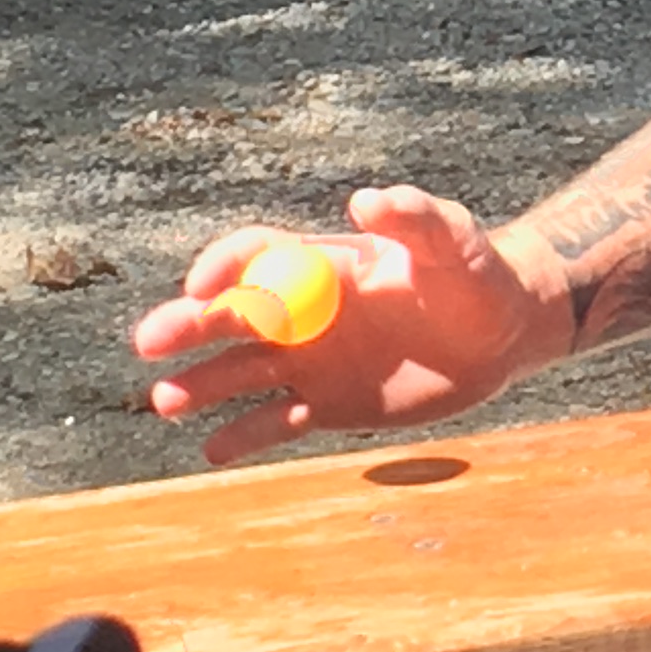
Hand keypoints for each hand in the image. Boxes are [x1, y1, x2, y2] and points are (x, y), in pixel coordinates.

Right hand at [133, 186, 568, 465]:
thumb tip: (367, 201)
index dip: (226, 268)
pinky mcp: (330, 405)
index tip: (203, 286)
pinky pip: (278, 422)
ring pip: (243, 373)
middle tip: (148, 344)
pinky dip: (246, 437)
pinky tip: (212, 450)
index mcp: (324, 265)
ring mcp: (313, 362)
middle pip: (233, 318)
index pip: (258, 258)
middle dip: (188, 327)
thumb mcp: (454, 241)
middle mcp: (306, 313)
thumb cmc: (477, 273)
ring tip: (165, 402)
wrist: (502, 333)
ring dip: (202, 386)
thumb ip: (414, 219)